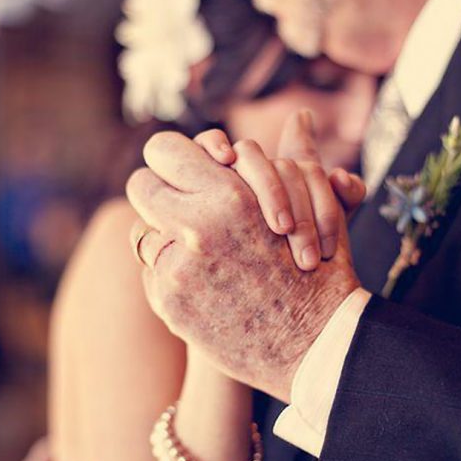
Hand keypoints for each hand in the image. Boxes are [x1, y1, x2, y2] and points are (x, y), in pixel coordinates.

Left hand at [126, 130, 360, 401]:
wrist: (317, 345)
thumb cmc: (320, 270)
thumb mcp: (314, 206)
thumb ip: (298, 156)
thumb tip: (302, 115)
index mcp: (231, 194)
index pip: (163, 150)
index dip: (171, 158)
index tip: (184, 170)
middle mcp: (197, 227)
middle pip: (140, 185)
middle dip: (158, 191)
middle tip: (180, 204)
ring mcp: (178, 269)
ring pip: (145, 232)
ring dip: (168, 237)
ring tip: (204, 252)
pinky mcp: (169, 304)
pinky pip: (153, 272)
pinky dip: (173, 275)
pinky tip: (207, 285)